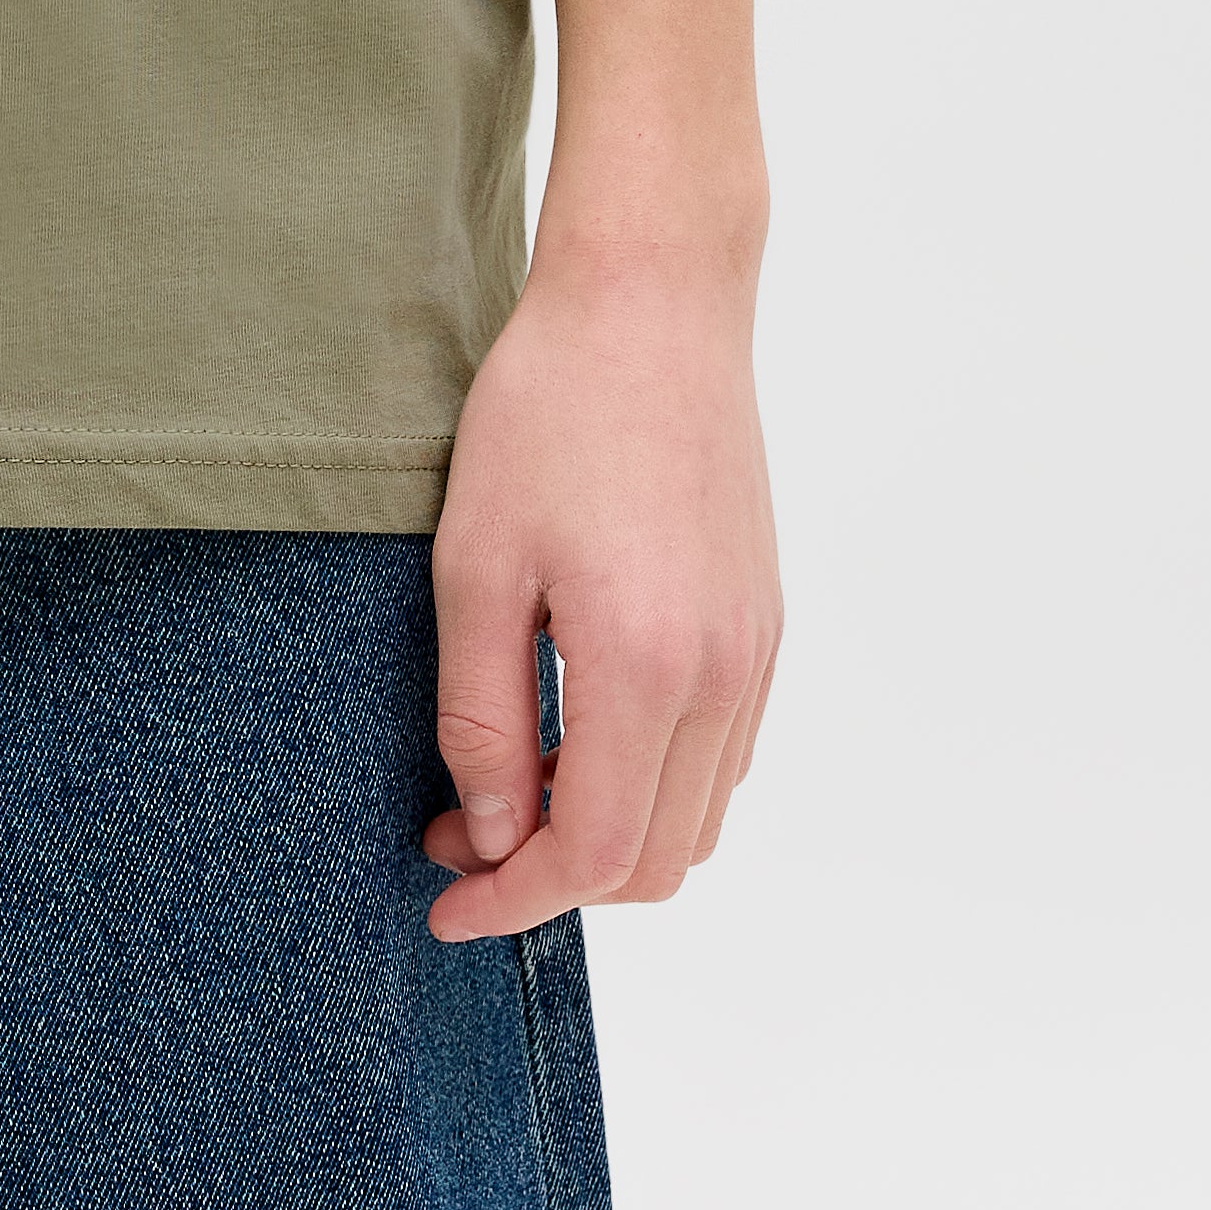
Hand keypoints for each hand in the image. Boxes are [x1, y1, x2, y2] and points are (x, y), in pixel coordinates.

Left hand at [420, 237, 780, 941]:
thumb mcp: (476, 565)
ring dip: (608, 834)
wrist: (653, 305)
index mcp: (646, 665)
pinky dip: (654, 784)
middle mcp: (724, 675)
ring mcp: (758, 652)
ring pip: (698, 819)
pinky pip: (723, 758)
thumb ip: (484, 716)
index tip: (445, 904)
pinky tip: (577, 733)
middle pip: (657, 859)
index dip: (514, 900)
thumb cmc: (548, 414)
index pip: (595, 852)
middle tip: (459, 834)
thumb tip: (494, 834)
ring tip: (511, 784)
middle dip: (555, 875)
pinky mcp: (766, 623)